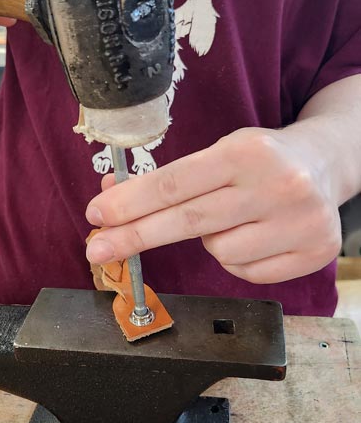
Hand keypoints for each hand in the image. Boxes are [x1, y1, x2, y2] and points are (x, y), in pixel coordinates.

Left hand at [85, 127, 341, 283]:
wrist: (325, 166)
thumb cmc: (259, 159)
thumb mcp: (217, 152)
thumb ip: (168, 178)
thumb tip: (111, 197)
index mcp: (247, 152)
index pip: (175, 182)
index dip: (130, 203)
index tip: (97, 216)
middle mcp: (277, 186)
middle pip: (188, 221)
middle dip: (135, 236)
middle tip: (98, 250)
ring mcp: (299, 222)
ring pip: (218, 250)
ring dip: (209, 240)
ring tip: (233, 216)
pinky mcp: (313, 252)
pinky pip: (245, 270)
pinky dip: (236, 257)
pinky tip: (254, 234)